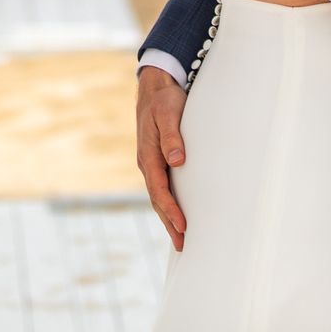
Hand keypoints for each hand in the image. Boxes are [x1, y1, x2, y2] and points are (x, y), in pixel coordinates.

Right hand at [137, 66, 187, 248]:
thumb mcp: (169, 113)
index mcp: (148, 155)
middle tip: (183, 244)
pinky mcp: (158, 160)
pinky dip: (168, 203)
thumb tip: (177, 161)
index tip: (183, 226)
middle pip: (157, 199)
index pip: (159, 190)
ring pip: (159, 196)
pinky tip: (177, 212)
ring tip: (181, 237)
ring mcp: (151, 162)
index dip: (171, 209)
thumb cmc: (164, 100)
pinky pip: (162, 187)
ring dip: (168, 217)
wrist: (155, 87)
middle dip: (169, 222)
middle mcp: (147, 163)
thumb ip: (173, 136)